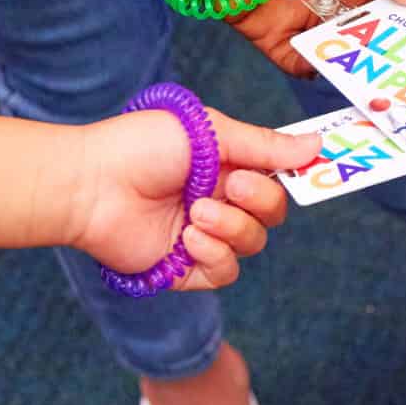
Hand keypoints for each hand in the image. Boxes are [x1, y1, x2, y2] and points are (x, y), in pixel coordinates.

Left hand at [67, 107, 318, 290]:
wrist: (89, 186)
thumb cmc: (139, 148)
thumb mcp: (208, 133)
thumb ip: (262, 144)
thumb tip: (316, 144)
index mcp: (225, 164)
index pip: (276, 174)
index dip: (294, 174)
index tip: (312, 169)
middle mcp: (218, 199)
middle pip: (272, 212)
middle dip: (261, 200)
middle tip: (233, 187)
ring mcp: (202, 234)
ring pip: (252, 243)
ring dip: (233, 228)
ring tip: (196, 214)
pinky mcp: (185, 267)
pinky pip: (226, 271)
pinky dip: (216, 256)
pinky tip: (190, 238)